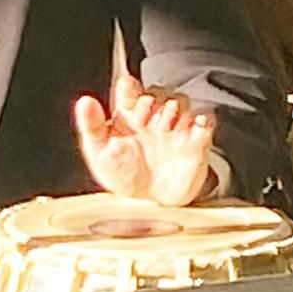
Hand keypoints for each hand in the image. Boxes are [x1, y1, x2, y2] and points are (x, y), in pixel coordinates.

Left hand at [73, 73, 215, 206]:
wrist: (150, 204)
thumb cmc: (125, 176)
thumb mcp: (100, 154)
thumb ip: (91, 127)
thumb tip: (85, 101)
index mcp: (129, 116)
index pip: (130, 88)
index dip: (129, 87)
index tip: (127, 93)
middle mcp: (153, 117)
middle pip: (157, 91)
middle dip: (151, 102)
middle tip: (144, 121)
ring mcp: (176, 128)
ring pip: (181, 101)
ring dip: (174, 109)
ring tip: (165, 128)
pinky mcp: (196, 141)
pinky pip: (206, 121)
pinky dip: (204, 120)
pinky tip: (195, 128)